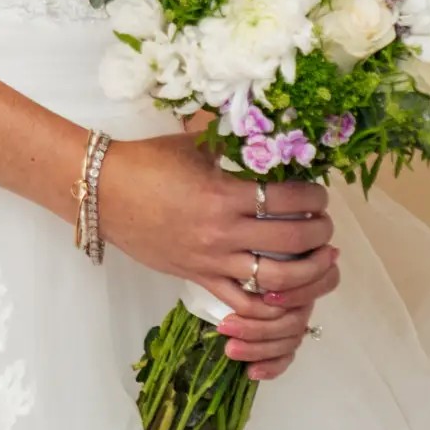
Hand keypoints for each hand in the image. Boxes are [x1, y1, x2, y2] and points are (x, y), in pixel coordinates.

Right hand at [96, 120, 339, 377]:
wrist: (104, 193)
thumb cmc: (148, 162)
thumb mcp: (194, 143)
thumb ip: (231, 139)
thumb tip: (264, 123)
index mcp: (224, 193)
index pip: (288, 200)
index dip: (314, 198)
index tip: (321, 194)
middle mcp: (223, 232)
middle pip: (292, 242)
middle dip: (320, 234)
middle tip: (326, 226)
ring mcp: (212, 261)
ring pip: (275, 281)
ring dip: (307, 275)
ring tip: (319, 262)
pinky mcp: (199, 278)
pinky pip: (241, 304)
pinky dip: (268, 306)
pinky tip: (285, 296)